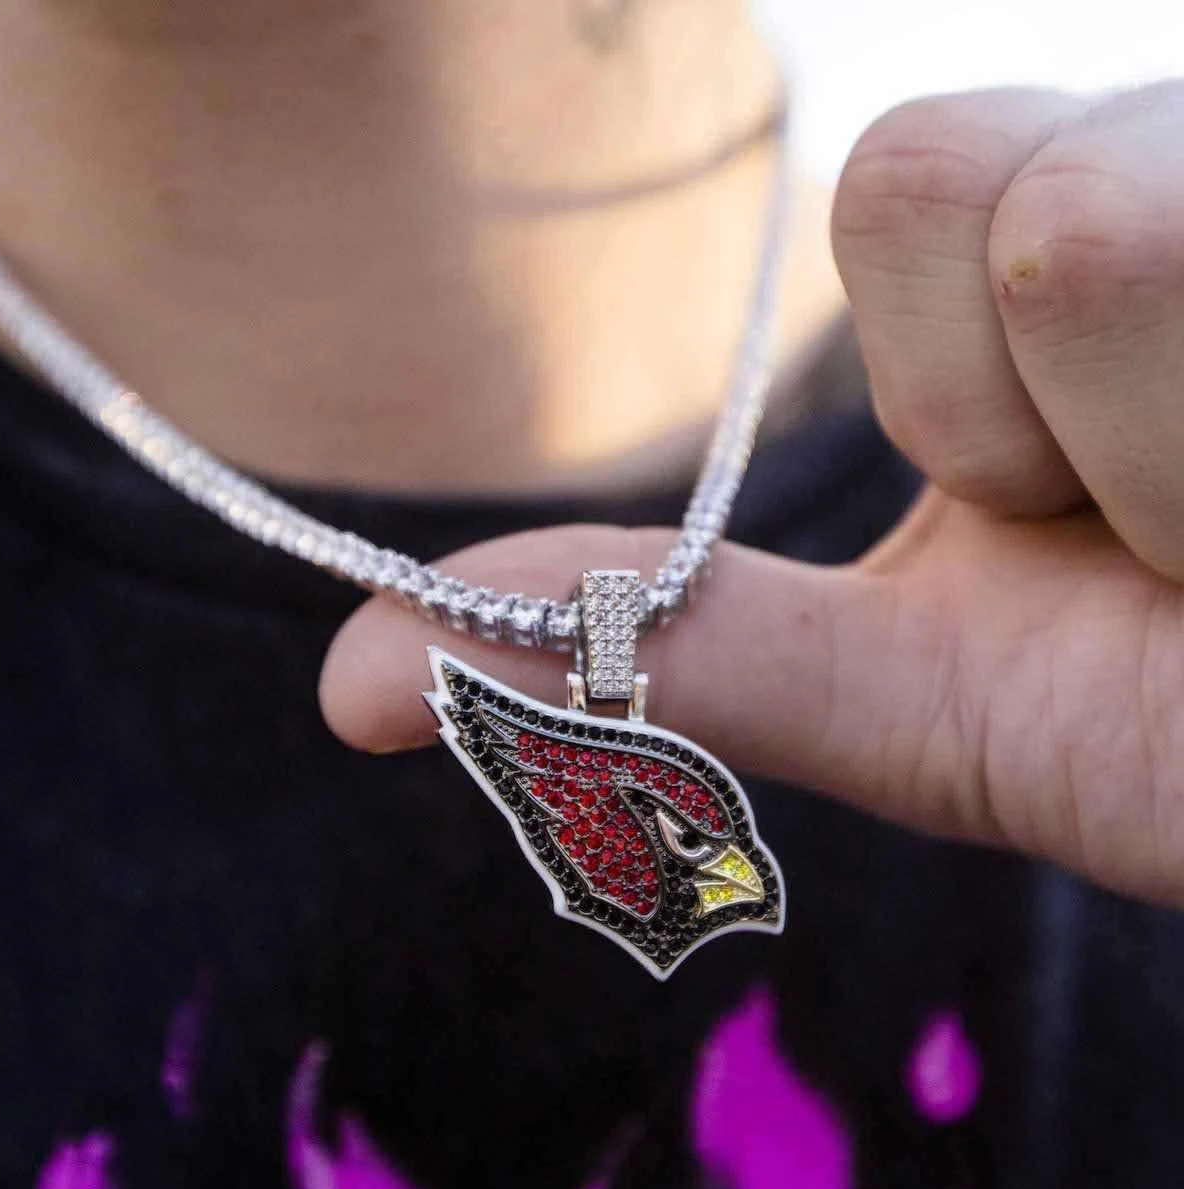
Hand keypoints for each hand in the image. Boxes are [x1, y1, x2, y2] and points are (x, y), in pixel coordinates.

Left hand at [320, 84, 1183, 906]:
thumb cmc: (1174, 735)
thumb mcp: (913, 702)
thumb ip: (660, 657)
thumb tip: (356, 683)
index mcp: (1059, 263)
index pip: (917, 184)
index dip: (968, 397)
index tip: (1069, 506)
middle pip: (979, 186)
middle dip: (1054, 422)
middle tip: (1175, 530)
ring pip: (1104, 223)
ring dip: (1165, 451)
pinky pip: (1170, 249)